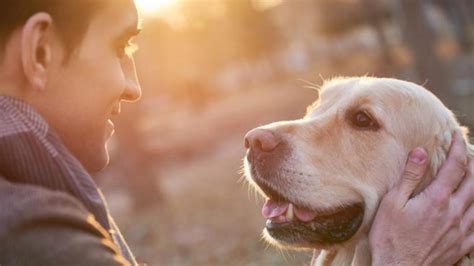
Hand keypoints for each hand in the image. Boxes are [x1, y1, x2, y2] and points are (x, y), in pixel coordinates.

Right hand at [369, 133, 473, 264]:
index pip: (455, 166)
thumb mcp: (392, 203)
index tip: (455, 135)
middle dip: (472, 163)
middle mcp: (454, 212)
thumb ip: (410, 177)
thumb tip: (421, 152)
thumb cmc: (390, 237)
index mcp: (437, 199)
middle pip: (473, 181)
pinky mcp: (462, 245)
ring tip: (473, 175)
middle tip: (467, 153)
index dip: (458, 148)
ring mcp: (461, 230)